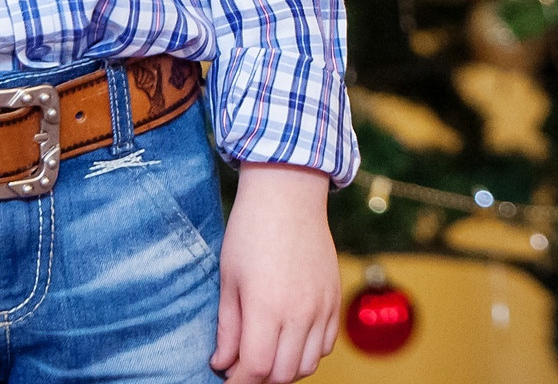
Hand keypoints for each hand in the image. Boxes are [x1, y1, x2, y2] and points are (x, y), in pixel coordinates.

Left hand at [213, 163, 340, 382]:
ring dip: (285, 370)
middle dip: (259, 379)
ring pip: (308, 364)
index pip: (256, 370)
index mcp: (267, 309)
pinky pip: (327, 343)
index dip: (238, 382)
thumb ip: (228, 328)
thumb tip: (223, 363)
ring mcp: (322, 306)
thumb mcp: (229, 280)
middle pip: (283, 375)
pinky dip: (308, 353)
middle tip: (241, 367)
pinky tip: (290, 341)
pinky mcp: (334, 297)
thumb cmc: (251, 232)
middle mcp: (300, 312)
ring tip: (266, 356)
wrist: (289, 193)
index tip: (226, 379)